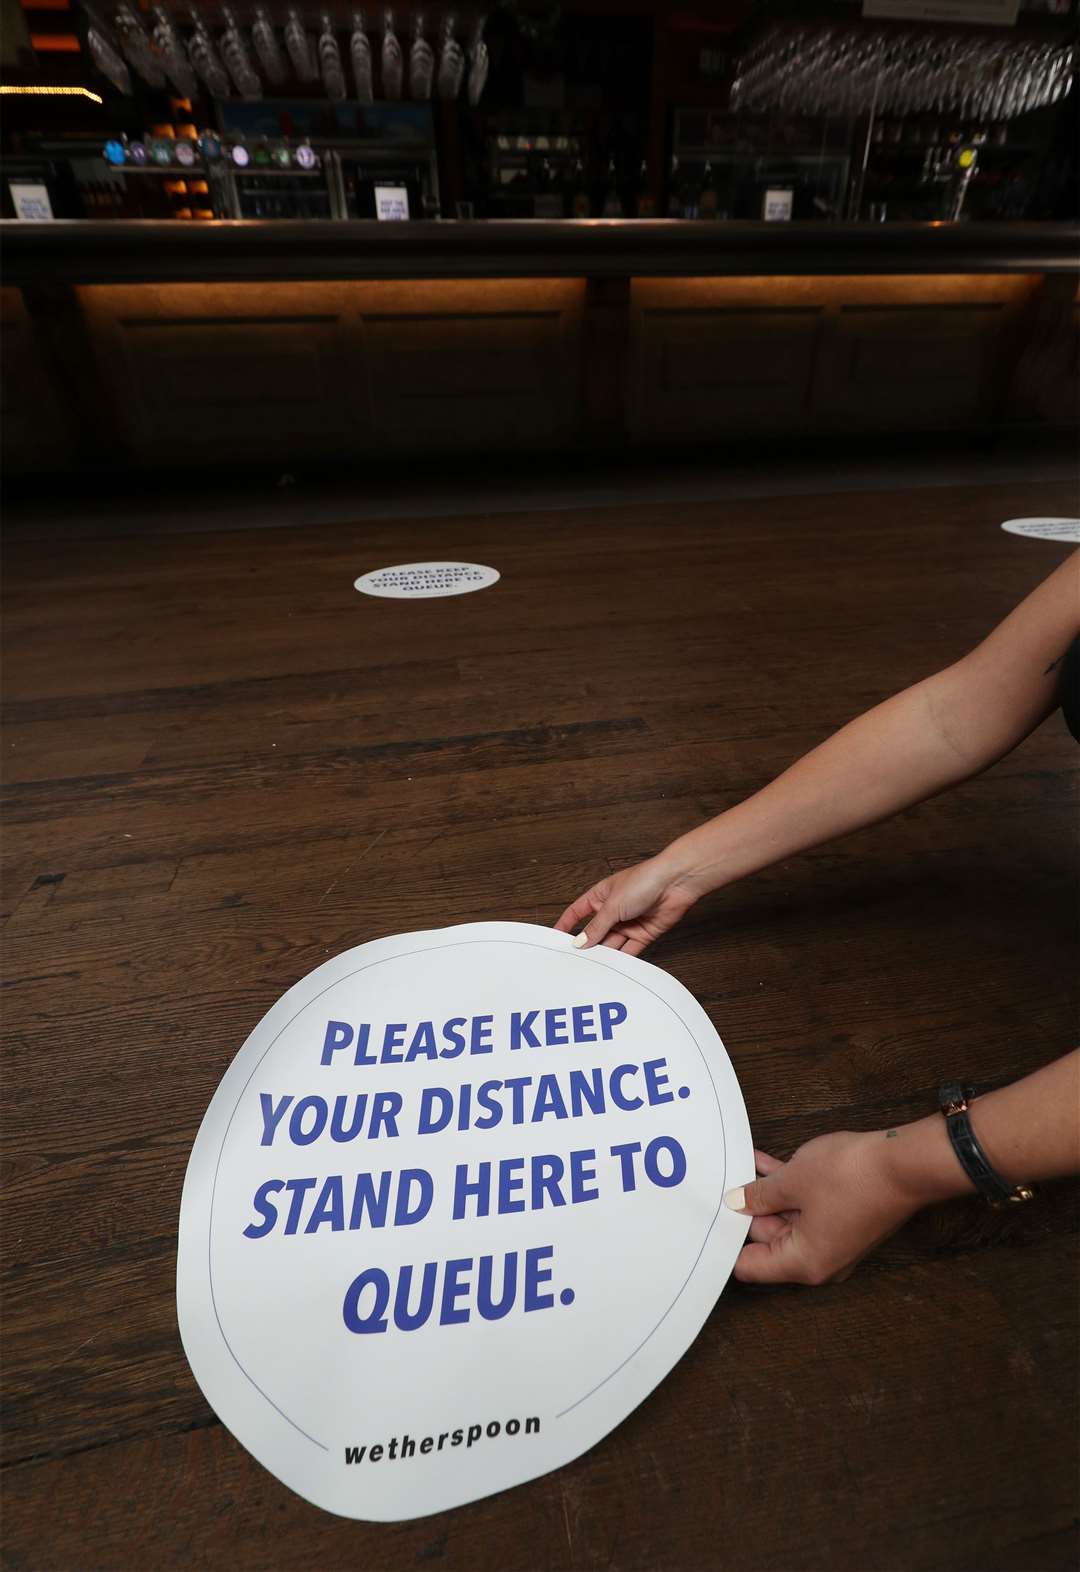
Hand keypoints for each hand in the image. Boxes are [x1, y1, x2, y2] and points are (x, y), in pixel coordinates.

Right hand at [553, 856, 704, 954]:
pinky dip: (622, 959)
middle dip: (587, 946)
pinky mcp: (643, 934)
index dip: (566, 925)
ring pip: (611, 944)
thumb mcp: (613, 905)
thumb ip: (596, 927)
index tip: (556, 939)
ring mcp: (628, 923)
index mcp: (601, 896)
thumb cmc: (645, 880)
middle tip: (575, 961)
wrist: (676, 883)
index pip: (578, 912)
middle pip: (595, 932)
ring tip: (593, 968)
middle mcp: (614, 910)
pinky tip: (614, 967)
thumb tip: (580, 942)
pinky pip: (629, 950)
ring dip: (604, 954)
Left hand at [727, 1133, 921, 1286]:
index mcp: (804, 1263)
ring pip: (786, 1218)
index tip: (707, 1219)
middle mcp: (819, 1260)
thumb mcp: (792, 1181)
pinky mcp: (843, 1217)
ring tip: (737, 1166)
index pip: (750, 1267)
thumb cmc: (853, 1177)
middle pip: (768, 1241)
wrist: (906, 1164)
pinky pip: (805, 1206)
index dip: (726, 1243)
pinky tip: (763, 1162)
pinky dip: (786, 1188)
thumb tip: (736, 1204)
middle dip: (744, 1211)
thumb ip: (758, 1195)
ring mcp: (833, 1239)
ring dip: (764, 1194)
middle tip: (718, 1185)